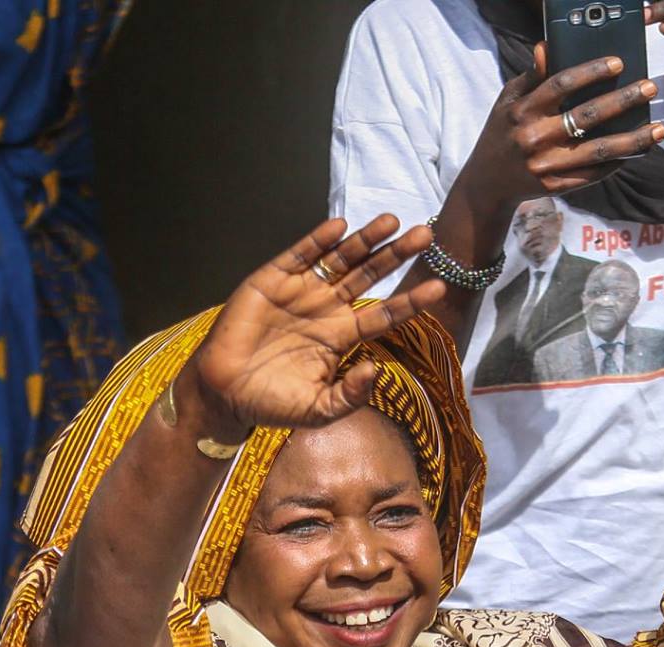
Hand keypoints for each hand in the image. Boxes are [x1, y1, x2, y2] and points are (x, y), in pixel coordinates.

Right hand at [189, 216, 445, 432]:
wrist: (224, 393)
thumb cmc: (272, 404)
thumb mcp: (319, 410)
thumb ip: (351, 395)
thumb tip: (377, 370)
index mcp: (341, 336)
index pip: (384, 314)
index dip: (410, 300)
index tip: (439, 288)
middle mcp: (326, 308)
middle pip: (369, 276)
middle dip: (396, 256)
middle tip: (426, 237)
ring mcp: (301, 291)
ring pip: (341, 259)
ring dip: (366, 240)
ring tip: (392, 220)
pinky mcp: (272, 279)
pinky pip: (300, 255)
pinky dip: (319, 240)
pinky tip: (340, 226)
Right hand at [459, 47, 663, 210]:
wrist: (487, 183)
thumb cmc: (502, 133)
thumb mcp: (508, 101)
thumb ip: (531, 77)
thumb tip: (546, 47)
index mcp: (524, 110)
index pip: (561, 85)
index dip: (591, 72)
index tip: (618, 64)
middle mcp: (535, 138)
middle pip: (587, 116)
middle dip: (623, 100)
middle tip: (649, 87)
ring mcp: (546, 166)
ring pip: (598, 151)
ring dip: (633, 140)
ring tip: (660, 129)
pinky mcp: (556, 187)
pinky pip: (594, 175)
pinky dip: (618, 163)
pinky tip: (638, 152)